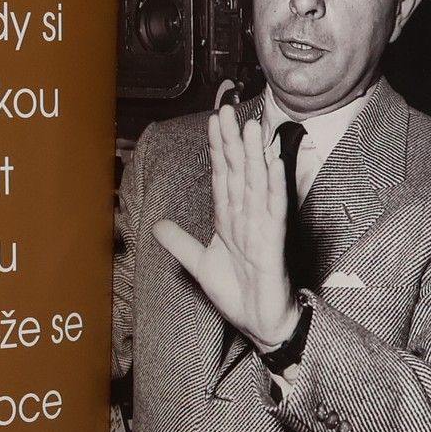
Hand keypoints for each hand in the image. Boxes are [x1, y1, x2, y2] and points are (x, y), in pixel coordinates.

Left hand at [152, 104, 297, 348]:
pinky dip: (274, 186)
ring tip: (253, 127)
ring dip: (255, 155)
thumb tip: (156, 224)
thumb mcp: (200, 264)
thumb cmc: (238, 292)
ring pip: (257, 183)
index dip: (217, 148)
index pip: (222, 175)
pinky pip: (274, 210)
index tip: (214, 120)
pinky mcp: (274, 242)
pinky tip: (274, 164)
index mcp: (229, 218)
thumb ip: (180, 243)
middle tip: (228, 110)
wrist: (260, 321)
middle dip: (232, 141)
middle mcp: (246, 216)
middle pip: (238, 171)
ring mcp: (262, 226)